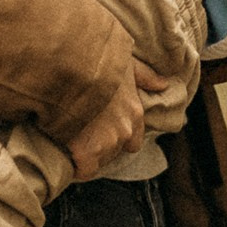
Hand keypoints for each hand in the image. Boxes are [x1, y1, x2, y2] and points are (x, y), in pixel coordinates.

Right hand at [61, 59, 170, 176]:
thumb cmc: (95, 56)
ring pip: (98, 160)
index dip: (116, 136)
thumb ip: (143, 75)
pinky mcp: (86, 152)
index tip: (99, 129)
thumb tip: (164, 84)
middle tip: (79, 133)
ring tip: (66, 140)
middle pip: (115, 151)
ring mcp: (107, 143)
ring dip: (85, 154)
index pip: (133, 139)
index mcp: (134, 110)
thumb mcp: (124, 59)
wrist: (70, 64)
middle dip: (100, 145)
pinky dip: (73, 165)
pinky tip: (62, 154)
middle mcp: (125, 130)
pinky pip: (81, 170)